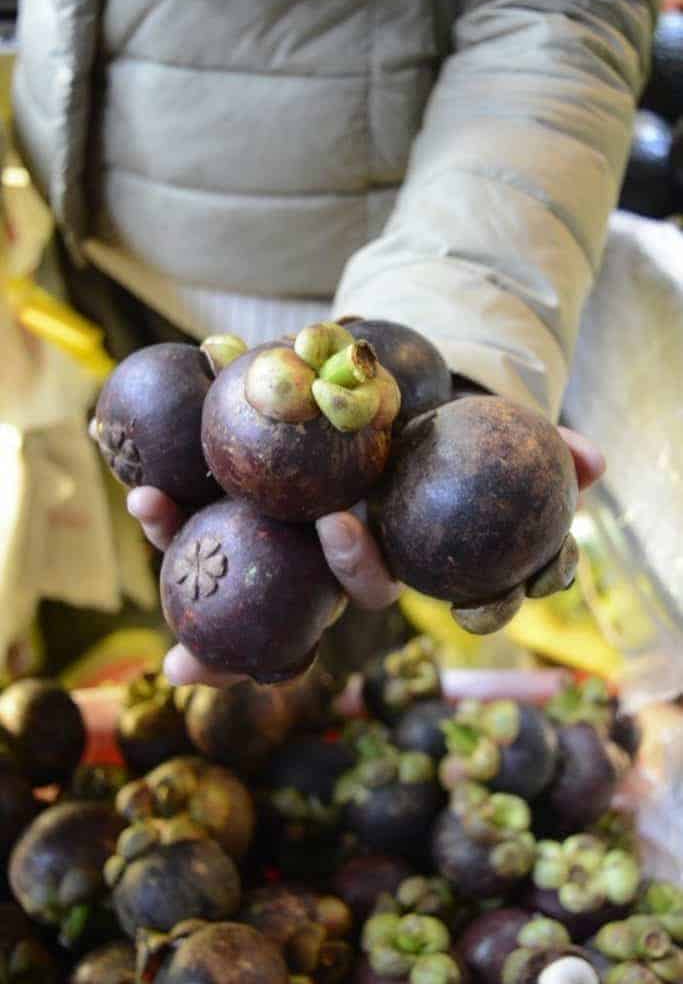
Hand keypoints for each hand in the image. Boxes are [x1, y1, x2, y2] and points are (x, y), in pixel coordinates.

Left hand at [125, 427, 603, 685]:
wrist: (410, 397)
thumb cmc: (455, 432)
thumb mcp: (501, 436)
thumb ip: (549, 454)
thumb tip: (595, 462)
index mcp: (383, 555)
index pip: (377, 585)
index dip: (365, 571)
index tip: (339, 533)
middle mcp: (329, 557)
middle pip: (292, 599)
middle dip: (261, 625)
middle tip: (207, 621)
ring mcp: (284, 535)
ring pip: (236, 560)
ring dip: (186, 550)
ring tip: (147, 515)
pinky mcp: (245, 500)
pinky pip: (205, 508)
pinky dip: (171, 504)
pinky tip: (139, 488)